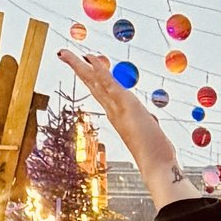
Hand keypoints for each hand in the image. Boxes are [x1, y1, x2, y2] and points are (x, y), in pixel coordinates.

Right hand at [61, 51, 192, 210]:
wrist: (157, 167)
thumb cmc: (155, 154)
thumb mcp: (150, 132)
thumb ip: (147, 124)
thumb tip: (151, 122)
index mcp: (117, 115)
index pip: (101, 91)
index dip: (91, 77)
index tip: (83, 64)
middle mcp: (113, 111)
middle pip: (92, 84)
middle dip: (77, 68)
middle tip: (63, 53)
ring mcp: (117, 108)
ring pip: (95, 82)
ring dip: (80, 65)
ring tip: (66, 53)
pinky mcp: (126, 106)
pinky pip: (109, 84)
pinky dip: (99, 70)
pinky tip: (90, 59)